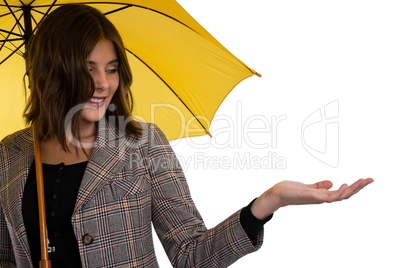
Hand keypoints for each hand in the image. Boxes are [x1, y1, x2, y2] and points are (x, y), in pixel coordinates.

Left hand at [251, 178, 373, 219]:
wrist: (276, 194)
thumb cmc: (290, 191)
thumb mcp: (307, 186)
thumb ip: (319, 186)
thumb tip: (331, 183)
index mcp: (322, 195)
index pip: (342, 193)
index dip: (353, 187)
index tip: (364, 180)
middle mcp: (322, 198)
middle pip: (345, 195)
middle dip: (359, 188)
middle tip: (371, 179)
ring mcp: (318, 198)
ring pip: (340, 196)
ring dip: (353, 189)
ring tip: (363, 180)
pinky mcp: (312, 196)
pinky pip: (329, 196)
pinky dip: (339, 192)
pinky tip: (345, 185)